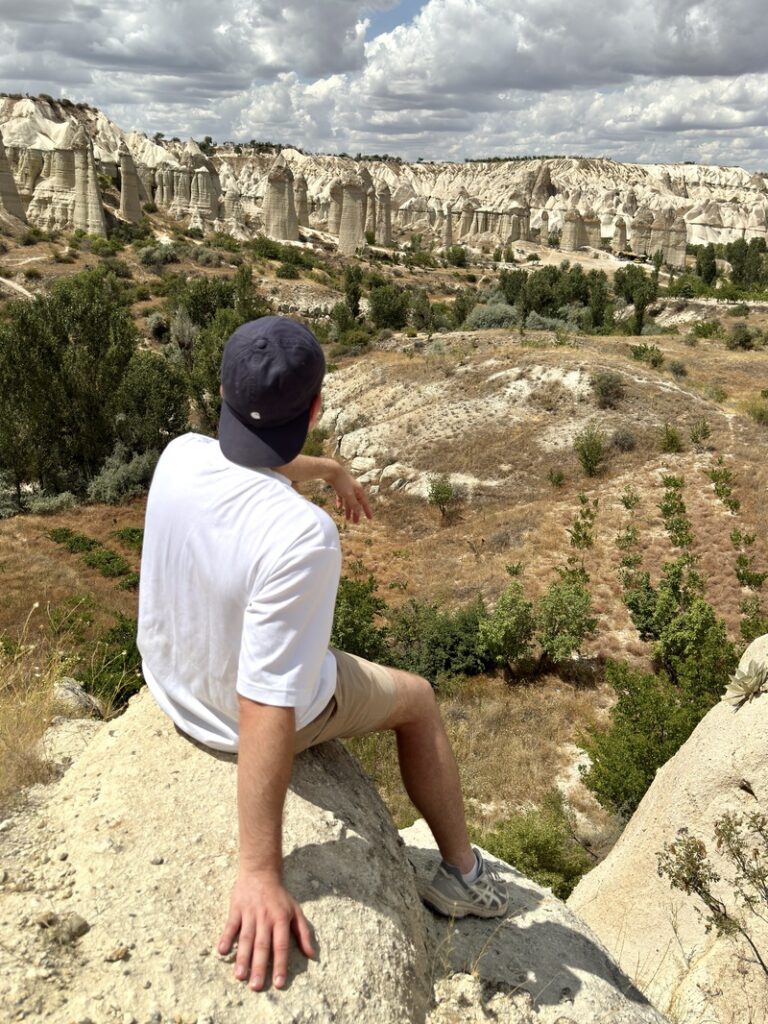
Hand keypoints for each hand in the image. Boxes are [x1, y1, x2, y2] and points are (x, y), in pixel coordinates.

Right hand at [218, 872, 314, 990]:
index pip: (281, 945)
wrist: (261, 871)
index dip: (280, 964)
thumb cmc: (280, 896)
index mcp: (281, 919)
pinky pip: (230, 925)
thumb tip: (312, 955)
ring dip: (242, 957)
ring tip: (240, 976)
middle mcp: (266, 917)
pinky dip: (226, 937)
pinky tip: (221, 951)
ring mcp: (250, 913)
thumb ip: (304, 933)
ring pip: (246, 938)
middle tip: (256, 987)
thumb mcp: (296, 911)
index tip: (279, 984)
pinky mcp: (236, 909)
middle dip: (259, 967)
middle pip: (262, 945)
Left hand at [326, 464, 371, 522]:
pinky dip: (341, 502)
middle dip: (356, 513)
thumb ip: (353, 504)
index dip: (367, 511)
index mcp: (359, 490)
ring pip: (349, 501)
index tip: (370, 519)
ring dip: (348, 510)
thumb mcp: (348, 495)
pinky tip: (339, 508)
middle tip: (356, 522)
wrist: (331, 470)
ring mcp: (346, 488)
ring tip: (347, 518)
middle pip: (356, 503)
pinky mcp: (339, 487)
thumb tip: (359, 512)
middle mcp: (354, 489)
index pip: (364, 503)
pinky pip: (341, 497)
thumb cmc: (341, 482)